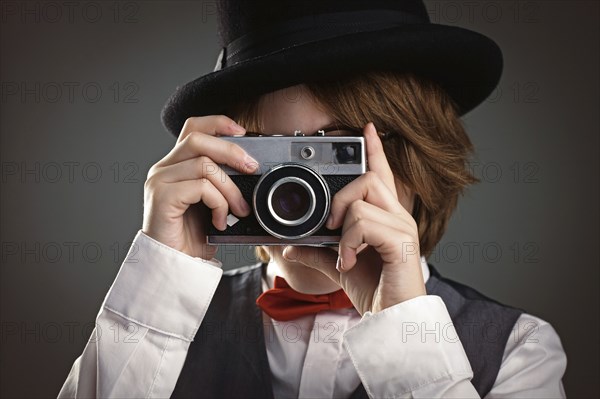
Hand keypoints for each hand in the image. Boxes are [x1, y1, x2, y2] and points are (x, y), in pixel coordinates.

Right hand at [142, 115, 256, 258]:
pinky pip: (201, 187)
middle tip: (253, 168)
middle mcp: (163, 169)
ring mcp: (159, 182)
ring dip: (230, 188)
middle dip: (232, 151)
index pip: (193, 128)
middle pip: (198, 139)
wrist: (174, 266)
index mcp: (175, 165)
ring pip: (204, 165)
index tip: (243, 132)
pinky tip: (220, 221)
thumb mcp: (212, 202)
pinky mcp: (162, 197)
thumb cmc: (192, 237)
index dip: (218, 123)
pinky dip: (219, 203)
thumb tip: (251, 167)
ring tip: (239, 209)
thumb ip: (221, 181)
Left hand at [282, 123, 425, 314]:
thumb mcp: (338, 267)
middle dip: (340, 197)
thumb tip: (291, 245)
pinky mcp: (401, 241)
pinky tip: (350, 262)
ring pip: (361, 199)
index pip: (382, 174)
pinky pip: (363, 222)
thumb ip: (318, 252)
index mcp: (386, 217)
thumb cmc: (374, 291)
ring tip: (345, 254)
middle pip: (369, 178)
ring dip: (342, 228)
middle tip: (331, 227)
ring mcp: (402, 227)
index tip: (368, 129)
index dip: (375, 150)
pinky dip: (348, 243)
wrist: (391, 320)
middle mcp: (398, 216)